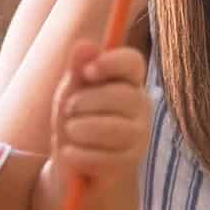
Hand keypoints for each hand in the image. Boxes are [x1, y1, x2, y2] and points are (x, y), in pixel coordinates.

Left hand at [49, 41, 149, 187]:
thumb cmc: (76, 121)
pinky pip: (105, 157)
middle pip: (122, 95)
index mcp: (128, 81)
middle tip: (69, 110)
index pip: (133, 62)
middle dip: (86, 102)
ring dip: (81, 130)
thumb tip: (84, 45)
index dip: (112, 62)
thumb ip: (77, 69)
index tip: (86, 72)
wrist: (74, 165)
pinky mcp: (131, 162)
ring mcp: (140, 135)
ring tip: (70, 132)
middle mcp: (141, 106)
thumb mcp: (71, 92)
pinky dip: (80, 155)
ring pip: (114, 128)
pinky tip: (71, 154)